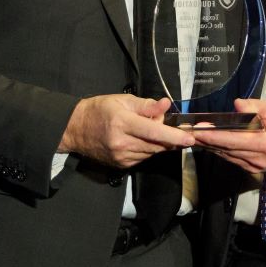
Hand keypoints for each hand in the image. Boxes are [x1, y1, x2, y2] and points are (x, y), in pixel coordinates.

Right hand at [58, 94, 195, 168]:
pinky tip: (141, 139)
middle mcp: (122, 143)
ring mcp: (121, 157)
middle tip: (168, 125)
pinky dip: (148, 149)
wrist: (75, 129)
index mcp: (122, 123)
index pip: (154, 132)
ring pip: (152, 152)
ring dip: (159, 143)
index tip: (190, 139)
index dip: (174, 136)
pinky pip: (143, 158)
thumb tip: (166, 105)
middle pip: (156, 144)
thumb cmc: (99, 109)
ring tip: (150, 129)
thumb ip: (146, 105)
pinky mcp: (121, 165)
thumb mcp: (122, 100)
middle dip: (169, 137)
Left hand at [190, 99, 265, 174]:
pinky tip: (209, 144)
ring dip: (210, 147)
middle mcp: (257, 158)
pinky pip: (232, 159)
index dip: (214, 136)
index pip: (233, 140)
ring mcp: (254, 166)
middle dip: (206, 141)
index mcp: (264, 143)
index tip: (198, 131)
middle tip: (188, 132)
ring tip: (194, 137)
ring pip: (227, 156)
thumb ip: (253, 106)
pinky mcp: (252, 169)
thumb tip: (236, 105)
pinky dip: (220, 151)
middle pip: (226, 150)